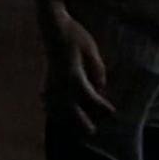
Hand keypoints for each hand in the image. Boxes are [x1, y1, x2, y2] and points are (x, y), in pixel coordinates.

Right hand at [43, 5, 115, 133]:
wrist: (53, 26)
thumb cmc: (75, 35)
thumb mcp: (91, 50)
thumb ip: (96, 70)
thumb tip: (100, 88)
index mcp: (72, 74)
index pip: (88, 96)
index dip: (100, 106)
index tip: (111, 112)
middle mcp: (59, 82)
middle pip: (70, 109)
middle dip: (81, 122)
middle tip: (92, 132)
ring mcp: (50, 81)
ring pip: (57, 108)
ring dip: (66, 120)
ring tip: (75, 131)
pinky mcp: (47, 78)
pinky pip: (48, 99)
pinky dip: (51, 108)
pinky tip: (52, 113)